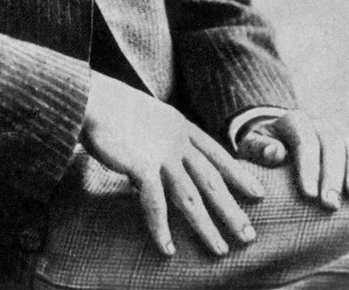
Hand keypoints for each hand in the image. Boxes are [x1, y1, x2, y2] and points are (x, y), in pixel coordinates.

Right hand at [80, 72, 264, 256]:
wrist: (91, 98)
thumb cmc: (111, 109)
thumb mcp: (146, 119)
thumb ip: (157, 142)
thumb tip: (152, 174)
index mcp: (179, 125)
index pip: (217, 153)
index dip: (238, 174)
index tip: (257, 192)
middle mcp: (176, 139)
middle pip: (211, 179)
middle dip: (231, 209)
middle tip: (249, 235)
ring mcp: (160, 152)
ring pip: (190, 196)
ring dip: (206, 226)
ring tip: (219, 249)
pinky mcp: (141, 165)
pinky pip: (155, 204)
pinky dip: (161, 228)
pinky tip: (168, 249)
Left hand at [237, 110, 348, 208]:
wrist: (276, 140)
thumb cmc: (262, 150)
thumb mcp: (251, 147)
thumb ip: (258, 148)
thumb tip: (275, 152)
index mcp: (292, 121)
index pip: (304, 139)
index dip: (308, 166)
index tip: (309, 195)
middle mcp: (317, 122)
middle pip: (330, 142)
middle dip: (332, 174)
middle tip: (330, 204)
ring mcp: (336, 130)